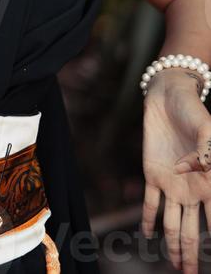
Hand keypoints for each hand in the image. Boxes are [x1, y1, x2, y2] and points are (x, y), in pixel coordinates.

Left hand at [142, 72, 210, 273]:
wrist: (169, 96)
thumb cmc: (194, 112)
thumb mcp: (208, 130)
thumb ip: (209, 152)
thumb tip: (205, 172)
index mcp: (210, 182)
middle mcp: (192, 189)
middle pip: (194, 231)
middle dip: (193, 255)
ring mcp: (172, 184)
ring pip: (173, 223)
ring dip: (174, 245)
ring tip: (176, 267)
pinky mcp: (152, 174)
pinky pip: (150, 202)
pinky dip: (149, 220)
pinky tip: (149, 237)